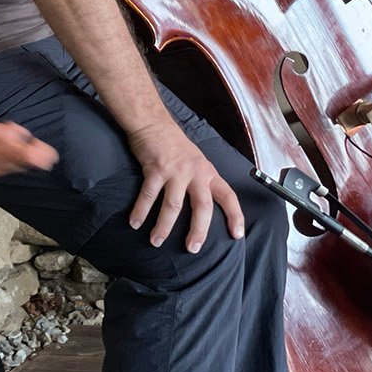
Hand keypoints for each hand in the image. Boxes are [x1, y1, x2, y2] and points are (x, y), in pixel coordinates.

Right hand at [126, 118, 243, 252]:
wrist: (154, 123)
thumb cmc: (175, 145)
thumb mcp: (196, 161)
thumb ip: (201, 182)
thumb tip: (203, 209)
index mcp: (208, 173)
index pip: (228, 196)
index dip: (235, 216)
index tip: (237, 235)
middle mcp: (195, 173)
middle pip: (202, 206)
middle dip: (198, 230)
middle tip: (192, 248)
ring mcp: (175, 171)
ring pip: (173, 205)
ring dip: (163, 227)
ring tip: (156, 242)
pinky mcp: (156, 169)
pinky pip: (148, 195)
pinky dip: (140, 211)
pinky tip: (135, 223)